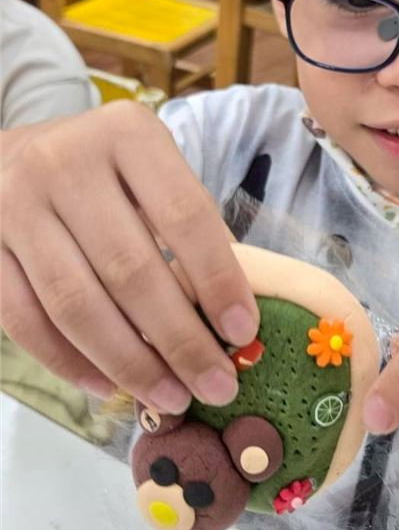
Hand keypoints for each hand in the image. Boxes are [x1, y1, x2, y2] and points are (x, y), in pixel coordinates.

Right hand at [1, 104, 258, 413]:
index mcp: (127, 134)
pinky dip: (70, 362)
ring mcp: (15, 205)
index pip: (184, 215)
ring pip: (76, 304)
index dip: (217, 279)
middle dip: (180, 339)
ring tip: (172, 395)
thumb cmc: (102, 168)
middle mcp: (65, 163)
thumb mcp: (150, 166)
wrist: (7, 154)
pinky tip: (109, 386)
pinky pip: (26, 321)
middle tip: (217, 385)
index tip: (243, 330)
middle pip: (130, 269)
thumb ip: (186, 222)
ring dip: (130, 362)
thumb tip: (230, 313)